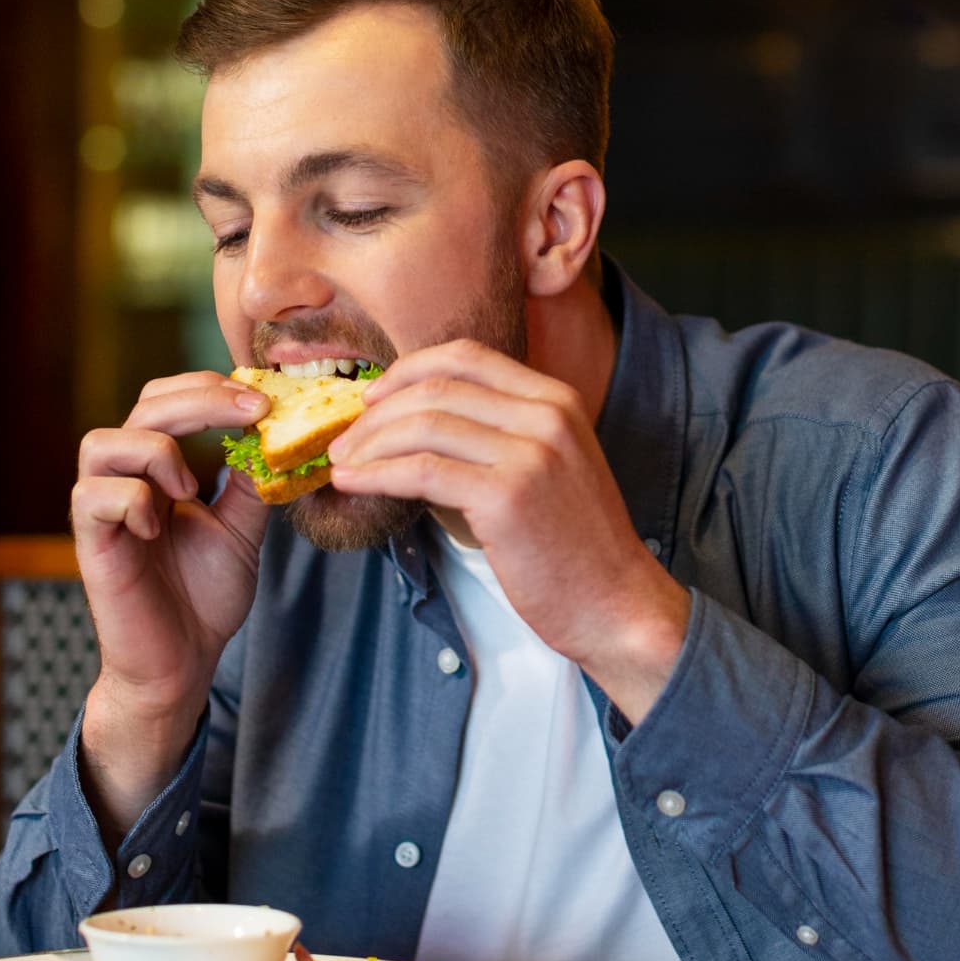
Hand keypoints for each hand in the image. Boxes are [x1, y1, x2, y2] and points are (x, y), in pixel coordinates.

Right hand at [71, 371, 271, 832]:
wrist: (182, 663)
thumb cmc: (203, 597)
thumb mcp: (242, 530)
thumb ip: (249, 483)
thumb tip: (274, 435)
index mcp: (159, 470)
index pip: (170, 400)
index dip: (211, 388)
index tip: (264, 398)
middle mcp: (126, 480)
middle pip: (143, 406)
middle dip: (199, 399)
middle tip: (250, 410)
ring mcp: (104, 509)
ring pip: (101, 442)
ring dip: (155, 450)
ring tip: (191, 487)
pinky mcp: (91, 543)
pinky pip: (92, 495)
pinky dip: (131, 498)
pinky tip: (159, 523)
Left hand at [326, 340, 688, 722]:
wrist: (617, 604)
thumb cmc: (578, 548)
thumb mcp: (552, 467)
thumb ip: (503, 435)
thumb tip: (421, 426)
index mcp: (556, 399)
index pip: (467, 356)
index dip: (409, 369)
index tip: (374, 397)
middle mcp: (546, 415)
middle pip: (438, 387)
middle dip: (378, 411)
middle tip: (345, 439)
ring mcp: (529, 452)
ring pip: (424, 425)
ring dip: (370, 443)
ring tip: (343, 465)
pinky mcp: (506, 495)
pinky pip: (422, 471)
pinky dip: (377, 474)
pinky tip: (353, 484)